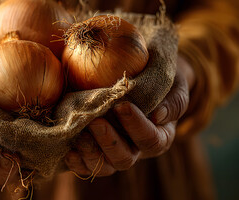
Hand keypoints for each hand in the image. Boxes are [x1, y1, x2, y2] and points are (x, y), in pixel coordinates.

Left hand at [65, 55, 194, 176]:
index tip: (122, 106)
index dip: (136, 126)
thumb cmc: (157, 78)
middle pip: (125, 159)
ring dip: (90, 154)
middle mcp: (136, 150)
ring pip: (104, 167)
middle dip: (109, 142)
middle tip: (95, 121)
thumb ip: (172, 100)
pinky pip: (86, 166)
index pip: (151, 139)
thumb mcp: (173, 84)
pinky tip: (68, 151)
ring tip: (79, 136)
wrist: (137, 75)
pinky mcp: (95, 152)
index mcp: (159, 136)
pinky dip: (77, 162)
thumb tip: (158, 115)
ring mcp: (114, 153)